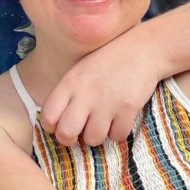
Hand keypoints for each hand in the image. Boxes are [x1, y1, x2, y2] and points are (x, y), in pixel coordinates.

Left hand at [39, 24, 164, 145]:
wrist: (141, 50)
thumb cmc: (107, 62)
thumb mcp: (79, 71)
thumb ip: (67, 94)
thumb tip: (56, 124)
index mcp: (69, 83)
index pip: (48, 117)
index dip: (52, 127)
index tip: (60, 125)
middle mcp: (85, 94)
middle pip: (66, 133)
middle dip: (70, 139)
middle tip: (78, 134)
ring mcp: (107, 102)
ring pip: (93, 139)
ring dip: (97, 136)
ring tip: (102, 123)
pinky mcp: (128, 109)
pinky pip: (117, 136)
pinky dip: (117, 132)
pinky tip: (118, 119)